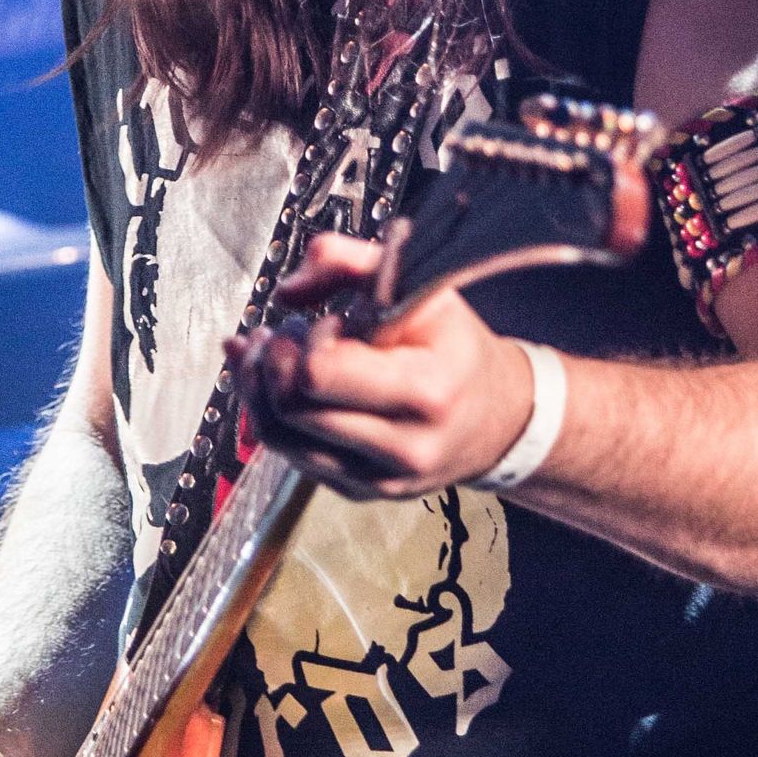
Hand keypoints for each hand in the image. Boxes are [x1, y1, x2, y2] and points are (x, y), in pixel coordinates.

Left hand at [231, 233, 536, 499]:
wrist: (497, 420)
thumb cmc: (456, 349)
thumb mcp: (425, 289)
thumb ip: (354, 264)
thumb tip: (286, 290)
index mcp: (425, 391)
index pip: (319, 375)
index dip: (307, 340)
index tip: (326, 321)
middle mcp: (402, 447)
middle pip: (290, 408)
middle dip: (274, 360)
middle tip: (288, 331)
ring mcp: (377, 479)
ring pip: (278, 437)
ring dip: (261, 387)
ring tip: (275, 351)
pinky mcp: (357, 492)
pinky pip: (290, 455)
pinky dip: (272, 412)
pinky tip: (278, 379)